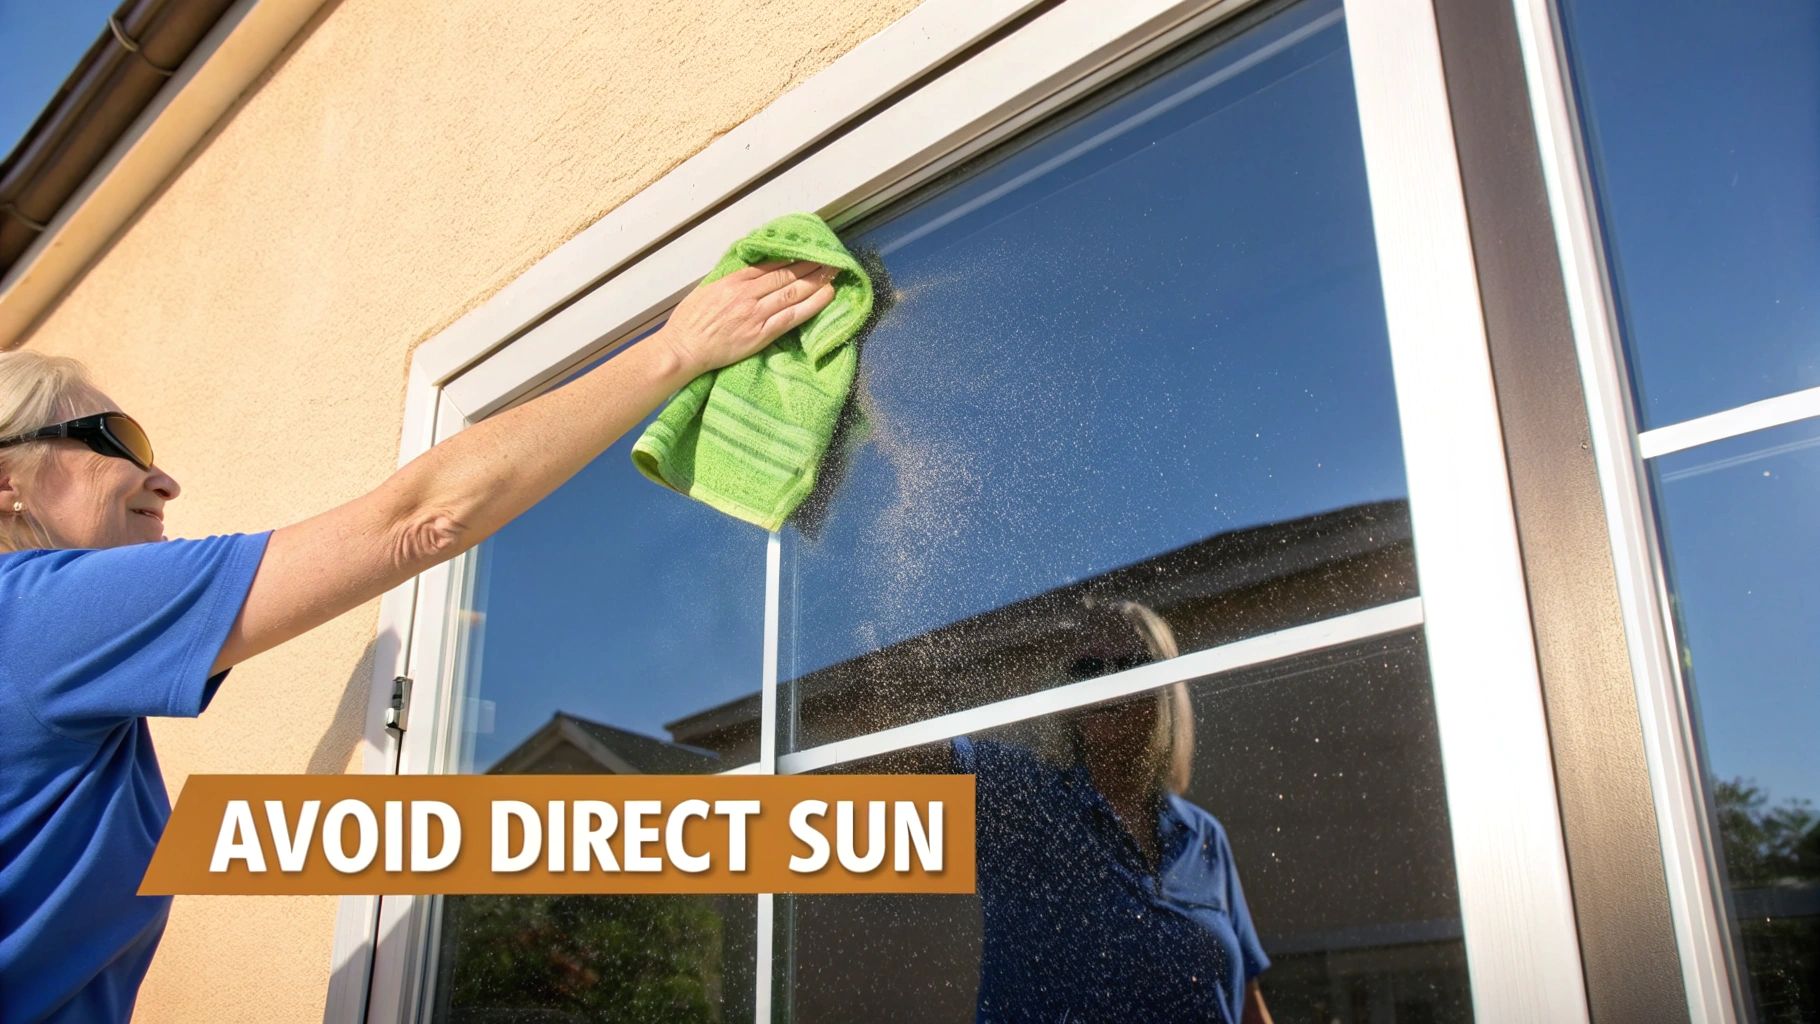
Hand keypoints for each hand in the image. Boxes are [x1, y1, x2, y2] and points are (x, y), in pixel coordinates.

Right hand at [655, 259, 838, 376]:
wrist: (682, 349)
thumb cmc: (689, 323)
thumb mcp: (706, 291)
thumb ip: (729, 282)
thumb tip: (747, 275)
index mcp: (733, 281)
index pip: (770, 265)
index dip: (792, 258)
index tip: (808, 252)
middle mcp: (747, 294)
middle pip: (786, 275)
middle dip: (811, 265)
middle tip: (831, 257)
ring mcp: (756, 314)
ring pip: (793, 292)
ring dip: (817, 280)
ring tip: (834, 271)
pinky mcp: (761, 334)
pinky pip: (792, 316)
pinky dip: (812, 304)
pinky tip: (827, 296)